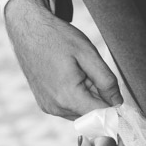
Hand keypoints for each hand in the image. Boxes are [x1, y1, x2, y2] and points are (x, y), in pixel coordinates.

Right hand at [4, 0, 122, 119]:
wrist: (28, 30)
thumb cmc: (57, 37)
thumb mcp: (88, 53)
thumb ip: (106, 80)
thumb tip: (118, 102)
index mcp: (67, 96)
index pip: (101, 115)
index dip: (113, 105)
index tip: (114, 90)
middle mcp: (55, 107)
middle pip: (91, 115)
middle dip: (98, 98)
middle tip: (90, 73)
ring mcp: (48, 107)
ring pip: (80, 112)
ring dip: (87, 97)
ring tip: (78, 73)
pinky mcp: (44, 104)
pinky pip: (68, 108)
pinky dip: (75, 97)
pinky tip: (68, 77)